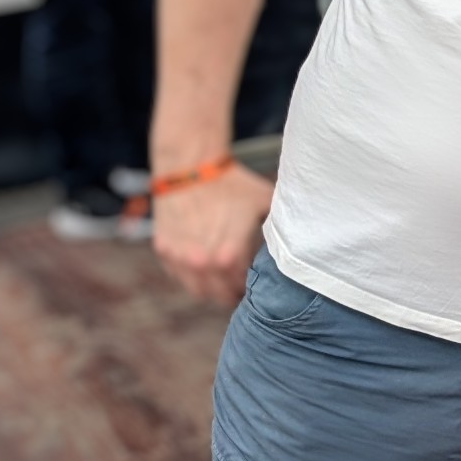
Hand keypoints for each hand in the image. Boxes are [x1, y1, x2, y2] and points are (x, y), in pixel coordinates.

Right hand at [153, 160, 273, 304]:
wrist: (191, 164)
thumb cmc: (231, 183)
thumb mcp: (263, 203)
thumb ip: (277, 228)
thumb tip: (296, 242)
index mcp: (228, 257)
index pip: (243, 288)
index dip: (252, 288)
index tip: (258, 285)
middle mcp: (202, 263)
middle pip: (220, 296)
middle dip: (233, 293)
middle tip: (242, 288)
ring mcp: (179, 258)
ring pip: (198, 290)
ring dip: (212, 289)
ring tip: (224, 280)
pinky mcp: (164, 250)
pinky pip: (178, 275)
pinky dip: (191, 275)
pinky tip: (203, 265)